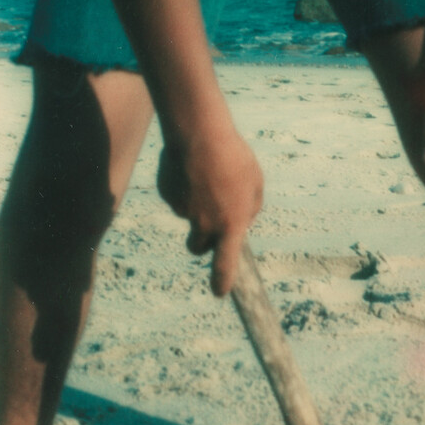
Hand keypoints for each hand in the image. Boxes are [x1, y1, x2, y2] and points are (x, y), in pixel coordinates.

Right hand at [156, 123, 262, 296]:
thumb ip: (250, 210)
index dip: (222, 281)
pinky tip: (190, 168)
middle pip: (198, 248)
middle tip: (208, 225)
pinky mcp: (168, 196)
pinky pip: (177, 198)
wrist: (199, 132)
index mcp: (231, 224)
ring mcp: (184, 211)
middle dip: (202, 243)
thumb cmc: (234, 157)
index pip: (225, 263)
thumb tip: (241, 223)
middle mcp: (205, 223)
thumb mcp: (255, 184)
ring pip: (188, 218)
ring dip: (195, 207)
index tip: (220, 293)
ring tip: (205, 177)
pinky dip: (183, 189)